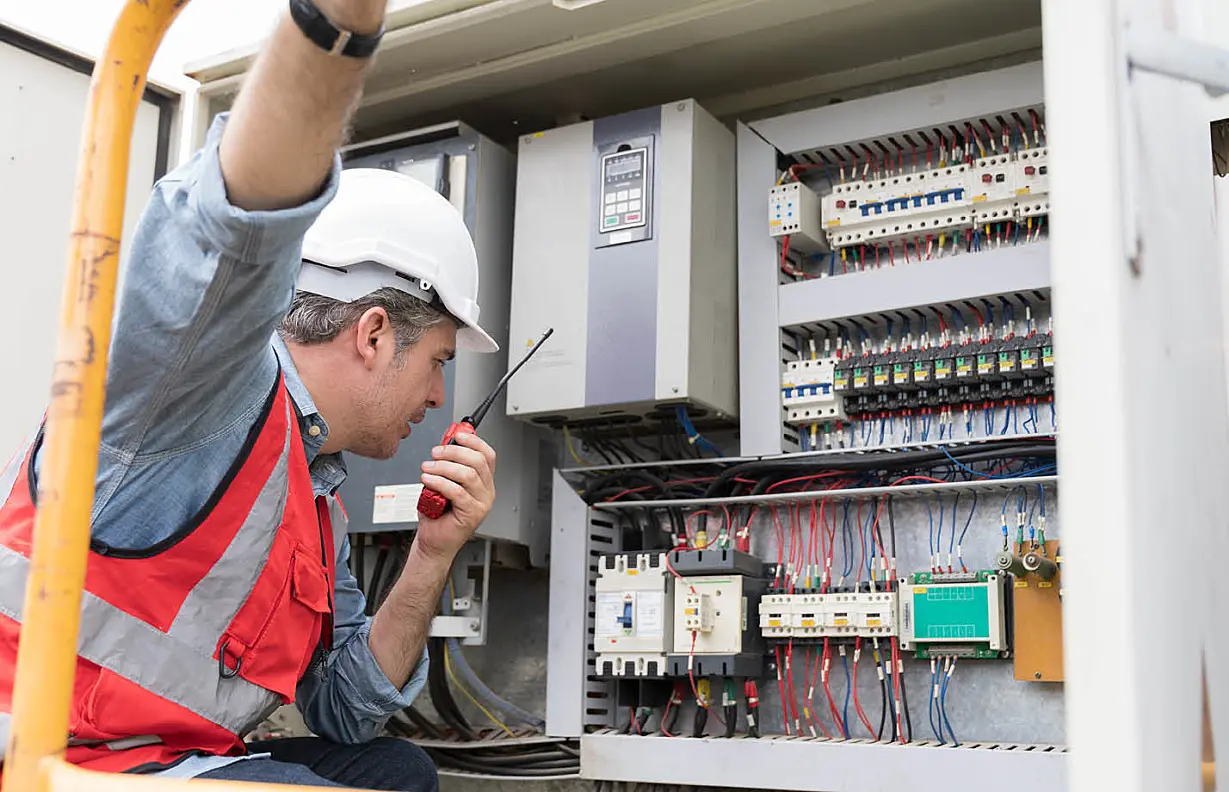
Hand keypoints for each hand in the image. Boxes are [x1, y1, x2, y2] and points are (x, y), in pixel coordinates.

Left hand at [417, 431, 496, 560]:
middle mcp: (486, 491)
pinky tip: (427, 480)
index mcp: (483, 481)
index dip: (473, 441)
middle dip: (454, 452)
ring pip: (468, 475)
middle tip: (435, 452)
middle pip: (478, 461)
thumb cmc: (437, 514)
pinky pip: (457, 492)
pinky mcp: (472, 514)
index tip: (457, 434)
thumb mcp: (442, 481)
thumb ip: (447, 463)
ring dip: (444, 467)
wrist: (433, 541)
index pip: (487, 455)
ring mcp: (481, 503)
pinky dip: (439, 482)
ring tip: (428, 468)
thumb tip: (444, 442)